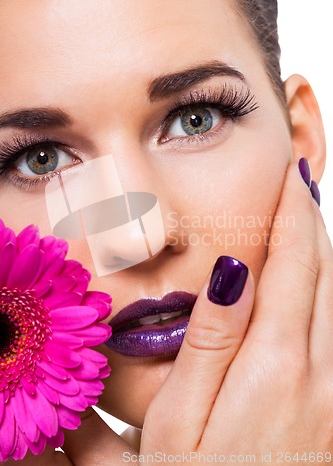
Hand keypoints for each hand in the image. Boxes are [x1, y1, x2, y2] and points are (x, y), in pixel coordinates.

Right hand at [141, 162, 332, 460]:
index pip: (290, 264)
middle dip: (314, 221)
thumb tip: (231, 272)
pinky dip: (330, 293)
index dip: (293, 214)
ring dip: (325, 253)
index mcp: (272, 365)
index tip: (291, 176)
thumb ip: (209, 343)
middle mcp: (318, 371)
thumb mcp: (179, 423)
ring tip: (307, 218)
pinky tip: (316, 286)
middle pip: (325, 274)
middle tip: (302, 182)